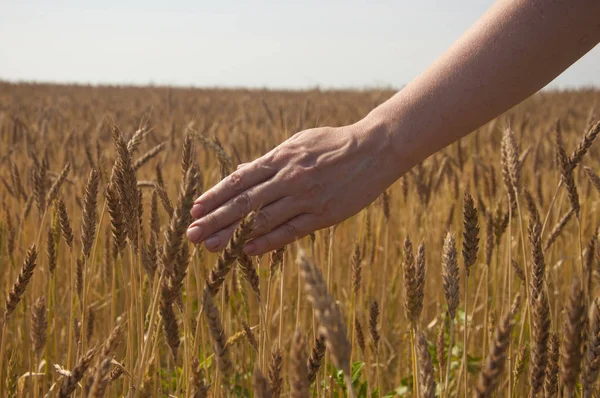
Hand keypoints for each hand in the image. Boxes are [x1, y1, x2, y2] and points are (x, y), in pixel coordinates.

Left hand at [186, 118, 398, 255]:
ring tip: (211, 247)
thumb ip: (270, 160)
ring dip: (233, 236)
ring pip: (262, 220)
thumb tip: (242, 172)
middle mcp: (289, 178)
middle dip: (215, 219)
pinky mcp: (323, 215)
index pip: (240, 179)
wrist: (375, 149)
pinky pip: (289, 232)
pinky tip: (247, 251)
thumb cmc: (334, 143)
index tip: (195, 209)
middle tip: (192, 234)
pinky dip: (267, 242)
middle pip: (244, 203)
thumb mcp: (299, 142)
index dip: (215, 195)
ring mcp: (305, 198)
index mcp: (281, 158)